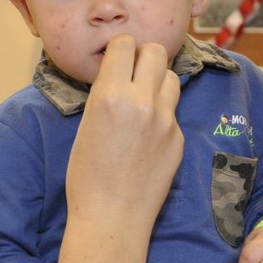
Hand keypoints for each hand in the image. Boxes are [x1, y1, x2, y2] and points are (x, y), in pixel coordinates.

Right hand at [65, 37, 182, 234]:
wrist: (112, 218)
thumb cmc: (86, 178)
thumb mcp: (85, 127)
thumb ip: (106, 96)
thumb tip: (118, 77)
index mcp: (110, 95)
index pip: (124, 44)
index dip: (120, 49)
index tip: (117, 58)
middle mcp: (142, 102)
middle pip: (156, 51)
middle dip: (144, 56)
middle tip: (134, 72)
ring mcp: (165, 120)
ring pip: (171, 78)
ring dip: (158, 81)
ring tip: (144, 100)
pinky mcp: (178, 139)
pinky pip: (173, 112)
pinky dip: (162, 115)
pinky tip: (148, 136)